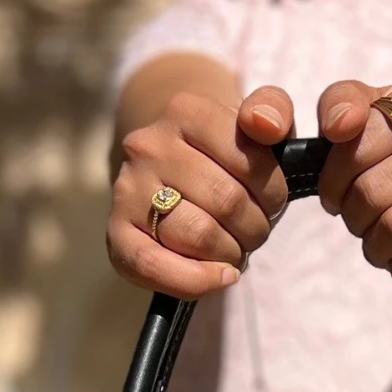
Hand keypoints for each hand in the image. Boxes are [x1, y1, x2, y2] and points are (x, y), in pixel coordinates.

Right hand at [108, 84, 295, 297]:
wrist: (178, 170)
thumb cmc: (229, 153)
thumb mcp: (259, 123)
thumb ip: (273, 109)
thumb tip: (263, 123)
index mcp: (186, 111)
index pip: (249, 162)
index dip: (273, 193)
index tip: (272, 201)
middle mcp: (148, 145)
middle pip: (226, 202)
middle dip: (255, 227)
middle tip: (254, 230)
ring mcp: (127, 190)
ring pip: (198, 237)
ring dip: (231, 254)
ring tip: (234, 248)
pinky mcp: (117, 233)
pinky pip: (154, 266)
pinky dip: (196, 281)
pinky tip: (220, 277)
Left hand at [315, 76, 391, 289]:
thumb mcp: (376, 111)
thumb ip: (341, 102)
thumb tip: (339, 125)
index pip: (363, 140)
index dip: (335, 177)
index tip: (336, 191)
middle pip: (374, 191)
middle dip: (353, 214)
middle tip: (361, 217)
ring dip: (375, 246)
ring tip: (381, 238)